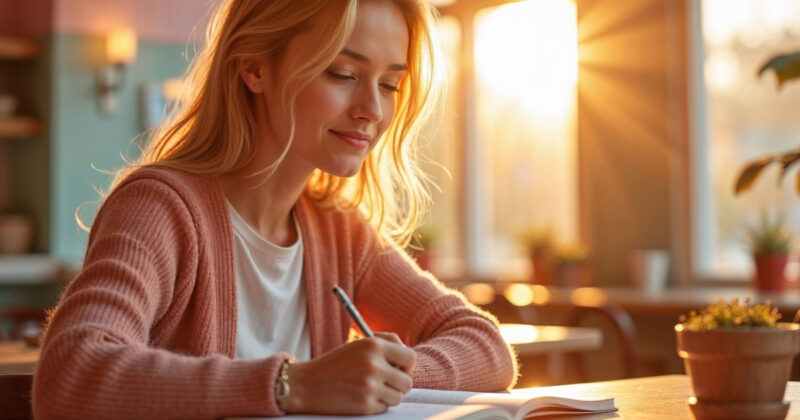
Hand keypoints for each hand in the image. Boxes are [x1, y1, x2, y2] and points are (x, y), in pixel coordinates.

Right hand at [281, 334, 415, 414]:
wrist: (305, 385)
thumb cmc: (334, 365)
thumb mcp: (357, 346)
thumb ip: (384, 345)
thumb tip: (407, 358)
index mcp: (374, 345)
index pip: (410, 357)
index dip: (407, 366)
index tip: (399, 370)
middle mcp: (374, 364)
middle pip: (407, 382)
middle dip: (398, 385)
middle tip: (385, 384)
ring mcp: (370, 386)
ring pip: (397, 397)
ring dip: (387, 396)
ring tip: (369, 390)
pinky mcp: (365, 405)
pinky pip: (384, 408)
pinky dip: (375, 405)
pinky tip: (358, 398)